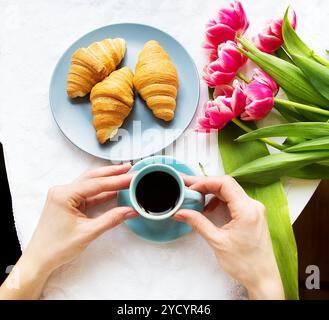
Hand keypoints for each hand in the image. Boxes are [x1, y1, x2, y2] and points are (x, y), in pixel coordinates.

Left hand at [0, 163, 136, 298]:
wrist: (40, 259)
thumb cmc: (57, 247)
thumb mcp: (88, 233)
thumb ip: (111, 219)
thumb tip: (130, 211)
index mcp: (64, 195)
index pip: (96, 184)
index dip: (116, 181)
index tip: (131, 177)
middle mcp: (62, 191)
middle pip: (92, 177)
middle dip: (112, 173)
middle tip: (129, 169)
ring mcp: (64, 196)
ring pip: (90, 183)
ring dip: (107, 180)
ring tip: (124, 176)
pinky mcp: (68, 202)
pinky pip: (88, 194)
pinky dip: (101, 192)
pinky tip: (114, 190)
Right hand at [174, 175, 283, 299]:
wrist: (263, 279)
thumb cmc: (245, 264)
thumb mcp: (217, 242)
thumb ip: (198, 223)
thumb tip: (181, 212)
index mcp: (247, 210)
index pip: (224, 184)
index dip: (205, 182)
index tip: (191, 188)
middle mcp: (253, 205)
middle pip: (226, 185)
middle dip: (205, 184)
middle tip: (187, 186)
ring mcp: (255, 210)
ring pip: (230, 192)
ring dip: (212, 193)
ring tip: (196, 198)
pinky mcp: (253, 215)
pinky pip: (234, 200)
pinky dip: (219, 201)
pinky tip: (209, 209)